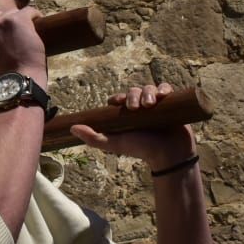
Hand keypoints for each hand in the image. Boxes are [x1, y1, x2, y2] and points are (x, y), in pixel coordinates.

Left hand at [71, 83, 196, 172]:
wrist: (169, 155)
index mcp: (126, 115)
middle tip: (136, 107)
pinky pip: (166, 89)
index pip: (119, 99)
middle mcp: (141, 109)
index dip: (118, 98)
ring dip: (148, 92)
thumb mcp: (114, 143)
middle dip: (133, 95)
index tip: (117, 102)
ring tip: (150, 104)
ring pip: (149, 88)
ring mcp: (156, 106)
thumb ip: (93, 137)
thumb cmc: (142, 150)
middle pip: (134, 91)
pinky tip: (163, 95)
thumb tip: (72, 128)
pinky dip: (164, 89)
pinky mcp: (171, 104)